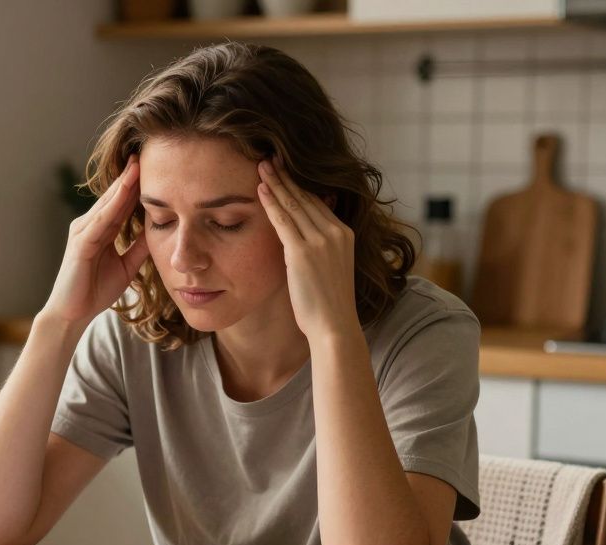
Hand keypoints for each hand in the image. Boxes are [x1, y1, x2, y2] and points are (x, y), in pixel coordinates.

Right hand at [40, 155, 149, 327]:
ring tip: (138, 164)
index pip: (121, 202)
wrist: (72, 314)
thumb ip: (139, 248)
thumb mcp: (126, 266)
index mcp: (100, 230)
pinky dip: (113, 204)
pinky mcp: (80, 243)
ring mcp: (82, 232)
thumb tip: (160, 231)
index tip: (155, 167)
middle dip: (130, 176)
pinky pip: (101, 220)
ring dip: (123, 184)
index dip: (136, 185)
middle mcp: (89, 225)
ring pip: (107, 203)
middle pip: (113, 196)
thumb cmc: (94, 291)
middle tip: (148, 153)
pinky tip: (125, 190)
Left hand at [257, 156, 359, 340]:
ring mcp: (321, 241)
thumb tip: (300, 239)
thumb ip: (318, 248)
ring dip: (276, 183)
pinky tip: (260, 189)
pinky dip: (271, 203)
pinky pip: (283, 221)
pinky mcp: (303, 252)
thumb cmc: (327, 305)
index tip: (286, 170)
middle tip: (271, 157)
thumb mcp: (329, 269)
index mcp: (344, 234)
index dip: (300, 185)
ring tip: (262, 165)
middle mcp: (335, 233)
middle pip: (306, 197)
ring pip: (294, 204)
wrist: (334, 326)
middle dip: (287, 177)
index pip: (318, 202)